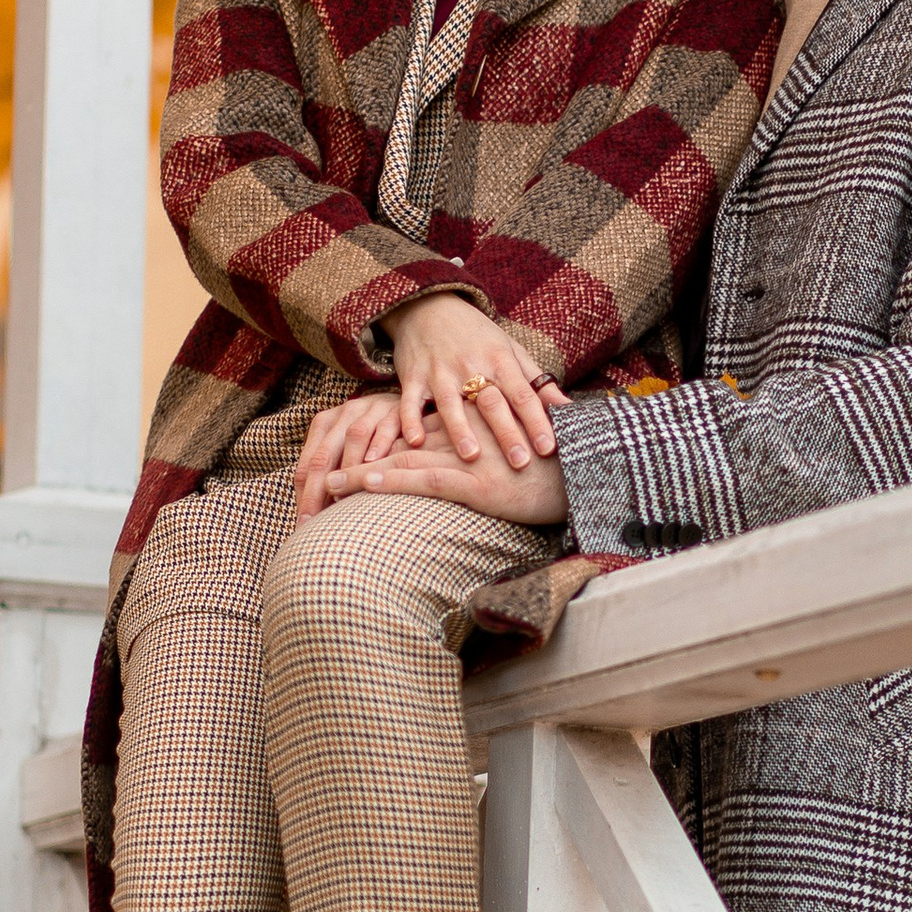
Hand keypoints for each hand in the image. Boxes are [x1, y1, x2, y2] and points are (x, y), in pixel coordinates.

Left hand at [294, 389, 406, 519]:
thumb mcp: (348, 448)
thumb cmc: (374, 436)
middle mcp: (344, 414)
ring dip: (349, 467)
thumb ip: (333, 474)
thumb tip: (315, 517)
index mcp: (325, 424)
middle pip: (324, 455)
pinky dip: (381, 444)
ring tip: (345, 497)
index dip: (304, 496)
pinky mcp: (397, 408)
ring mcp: (370, 409)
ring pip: (354, 437)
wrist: (409, 401)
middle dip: (317, 491)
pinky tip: (376, 463)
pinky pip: (387, 426)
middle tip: (316, 521)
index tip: (304, 525)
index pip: (307, 465)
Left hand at [313, 431, 566, 528]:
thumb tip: (476, 450)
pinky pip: (422, 480)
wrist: (587, 475)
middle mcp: (464, 437)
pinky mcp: (473, 482)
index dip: (383, 441)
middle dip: (363, 456)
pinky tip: (362, 485)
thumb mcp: (524, 445)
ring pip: (404, 461)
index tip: (351, 450)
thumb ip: (498, 439)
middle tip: (324, 469)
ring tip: (328, 483)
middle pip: (402, 445)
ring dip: (363, 472)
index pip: (419, 430)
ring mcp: (466, 459)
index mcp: (473, 427)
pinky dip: (389, 481)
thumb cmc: (559, 466)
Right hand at [382, 293, 559, 471]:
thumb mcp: (510, 350)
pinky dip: (411, 420)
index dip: (538, 421)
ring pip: (451, 403)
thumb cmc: (477, 335)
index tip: (550, 447)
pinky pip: (410, 400)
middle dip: (506, 432)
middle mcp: (471, 366)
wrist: (429, 305)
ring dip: (460, 429)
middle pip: (491, 402)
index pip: (523, 395)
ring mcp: (440, 371)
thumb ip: (538, 382)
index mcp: (500, 360)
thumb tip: (570, 408)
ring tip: (471, 456)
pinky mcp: (413, 376)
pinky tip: (416, 441)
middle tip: (520, 462)